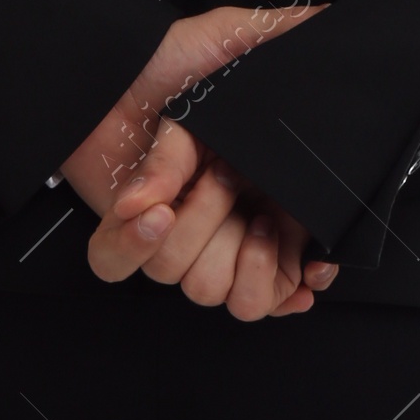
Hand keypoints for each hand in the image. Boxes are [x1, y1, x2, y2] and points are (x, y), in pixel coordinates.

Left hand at [57, 0, 336, 319]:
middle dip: (234, 245)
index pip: (290, 268)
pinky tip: (147, 211)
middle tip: (228, 185)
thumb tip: (335, 20)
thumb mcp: (236, 37)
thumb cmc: (173, 54)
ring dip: (185, 236)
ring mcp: (172, 234)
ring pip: (189, 282)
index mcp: (261, 192)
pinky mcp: (121, 235)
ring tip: (179, 193)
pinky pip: (123, 269)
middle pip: (242, 290)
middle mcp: (221, 222)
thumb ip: (288, 31)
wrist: (111, 64)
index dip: (297, 277)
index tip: (308, 267)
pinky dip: (131, 247)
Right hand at [87, 114, 337, 321]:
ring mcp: (227, 266)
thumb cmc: (230, 120)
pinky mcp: (272, 276)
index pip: (111, 259)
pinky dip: (294, 288)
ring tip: (263, 212)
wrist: (284, 116)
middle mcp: (184, 250)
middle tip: (226, 175)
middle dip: (204, 217)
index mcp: (150, 215)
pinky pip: (271, 303)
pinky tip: (309, 265)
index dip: (130, 245)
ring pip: (214, 292)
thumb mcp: (191, 125)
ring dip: (244, 251)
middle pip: (170, 270)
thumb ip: (161, 164)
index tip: (162, 213)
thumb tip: (132, 204)